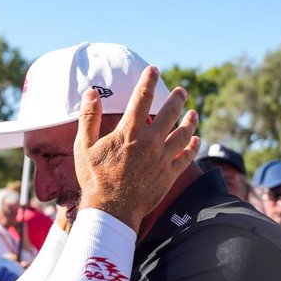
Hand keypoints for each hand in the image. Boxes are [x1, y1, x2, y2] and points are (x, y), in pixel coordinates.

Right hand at [74, 66, 199, 231]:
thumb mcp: (84, 146)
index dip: (149, 81)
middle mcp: (150, 141)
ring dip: (190, 121)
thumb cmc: (94, 178)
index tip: (154, 70)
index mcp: (129, 132)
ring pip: (184, 133)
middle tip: (181, 91)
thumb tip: (91, 92)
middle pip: (170, 113)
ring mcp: (162, 158)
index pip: (142, 98)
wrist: (111, 210)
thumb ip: (89, 118)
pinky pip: (187, 157)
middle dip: (177, 98)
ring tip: (194, 113)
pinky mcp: (169, 174)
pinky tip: (196, 139)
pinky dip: (193, 146)